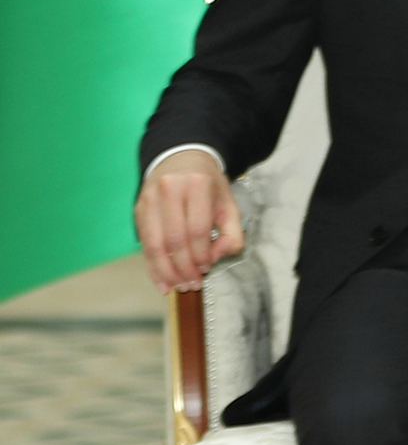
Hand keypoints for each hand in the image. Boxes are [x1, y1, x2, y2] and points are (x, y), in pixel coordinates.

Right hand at [134, 149, 242, 292]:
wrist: (181, 158)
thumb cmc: (207, 185)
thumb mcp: (228, 201)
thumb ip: (232, 230)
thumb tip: (219, 255)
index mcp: (197, 184)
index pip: (198, 228)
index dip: (202, 253)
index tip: (207, 268)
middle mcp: (170, 190)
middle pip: (175, 239)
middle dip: (184, 267)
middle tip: (193, 284)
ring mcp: (150, 200)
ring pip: (155, 244)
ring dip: (166, 271)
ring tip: (178, 286)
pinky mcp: (138, 210)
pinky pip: (144, 243)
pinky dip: (152, 266)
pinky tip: (162, 281)